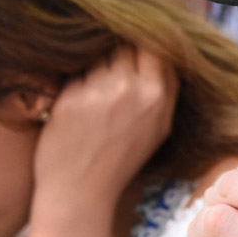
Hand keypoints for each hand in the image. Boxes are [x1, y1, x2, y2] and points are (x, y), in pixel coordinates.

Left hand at [31, 48, 177, 223]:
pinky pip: (74, 71)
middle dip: (116, 52)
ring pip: (98, 54)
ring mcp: (102, 92)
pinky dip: (74, 83)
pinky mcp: (72, 97)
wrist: (80, 194)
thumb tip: (165, 45)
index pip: (155, 43)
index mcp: (159, 96)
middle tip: (108, 76)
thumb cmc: (119, 160)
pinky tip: (75, 108)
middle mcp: (133, 90)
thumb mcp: (158, 127)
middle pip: (125, 43)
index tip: (133, 48)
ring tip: (92, 98)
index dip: (144, 42)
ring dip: (93, 67)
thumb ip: (164, 88)